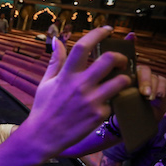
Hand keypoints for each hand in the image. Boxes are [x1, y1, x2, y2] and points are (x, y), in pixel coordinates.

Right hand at [30, 26, 130, 153]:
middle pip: (110, 60)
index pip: (83, 46)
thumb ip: (55, 61)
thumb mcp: (45, 82)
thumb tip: (57, 40)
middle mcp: (80, 86)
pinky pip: (113, 103)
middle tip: (119, 62)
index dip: (98, 33)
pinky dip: (110, 102)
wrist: (43, 136)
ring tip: (117, 83)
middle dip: (120, 57)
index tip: (107, 30)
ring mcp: (91, 101)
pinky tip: (101, 105)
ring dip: (123, 79)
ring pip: (121, 81)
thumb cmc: (43, 109)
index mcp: (66, 75)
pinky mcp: (98, 115)